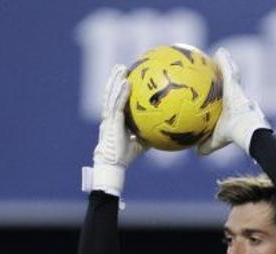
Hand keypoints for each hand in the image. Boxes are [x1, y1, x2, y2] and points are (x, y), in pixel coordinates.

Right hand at [89, 64, 147, 195]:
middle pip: (110, 93)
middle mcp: (110, 116)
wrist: (113, 165)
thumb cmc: (126, 157)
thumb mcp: (142, 143)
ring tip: (120, 67)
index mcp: (115, 120)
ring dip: (114, 80)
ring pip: (110, 95)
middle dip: (114, 79)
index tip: (126, 77)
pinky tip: (126, 82)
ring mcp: (109, 118)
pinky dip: (120, 93)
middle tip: (121, 67)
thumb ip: (150, 134)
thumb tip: (166, 130)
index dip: (119, 89)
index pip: (116, 100)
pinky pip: (116, 104)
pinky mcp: (110, 121)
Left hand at [197, 48, 270, 155]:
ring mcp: (237, 88)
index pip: (226, 99)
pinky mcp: (235, 82)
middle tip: (218, 69)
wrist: (244, 128)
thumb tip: (197, 153)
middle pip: (230, 84)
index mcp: (232, 108)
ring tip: (220, 54)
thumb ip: (207, 144)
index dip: (222, 95)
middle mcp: (236, 96)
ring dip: (228, 63)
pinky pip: (229, 68)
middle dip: (227, 75)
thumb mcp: (216, 140)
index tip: (216, 92)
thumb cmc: (232, 134)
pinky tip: (219, 51)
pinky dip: (225, 59)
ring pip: (232, 72)